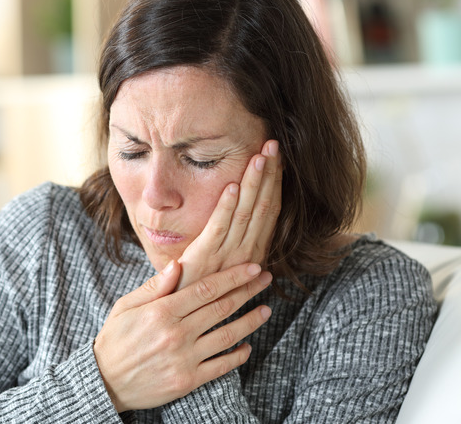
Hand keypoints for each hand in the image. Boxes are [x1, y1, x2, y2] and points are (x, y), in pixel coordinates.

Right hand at [94, 261, 271, 412]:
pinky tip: (247, 346)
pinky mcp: (188, 380)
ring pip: (227, 335)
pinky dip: (238, 356)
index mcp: (161, 311)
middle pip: (221, 308)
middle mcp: (176, 333)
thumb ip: (154, 286)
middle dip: (248, 291)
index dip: (233, 277)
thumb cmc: (115, 339)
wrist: (105, 381)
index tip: (252, 267)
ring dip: (250, 321)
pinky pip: (221, 366)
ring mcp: (184, 358)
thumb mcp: (126, 306)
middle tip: (266, 280)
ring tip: (266, 310)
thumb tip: (178, 264)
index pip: (206, 289)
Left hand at [177, 140, 281, 289]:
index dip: (275, 183)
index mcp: (253, 253)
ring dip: (253, 183)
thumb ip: (237, 252)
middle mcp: (246, 253)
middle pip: (262, 206)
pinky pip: (218, 227)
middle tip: (274, 144)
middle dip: (269, 174)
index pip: (269, 211)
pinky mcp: (204, 258)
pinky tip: (231, 185)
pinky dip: (226, 206)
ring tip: (260, 156)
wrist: (182, 316)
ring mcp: (226, 255)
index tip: (278, 157)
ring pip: (245, 213)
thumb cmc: (200, 289)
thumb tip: (258, 252)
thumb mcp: (225, 268)